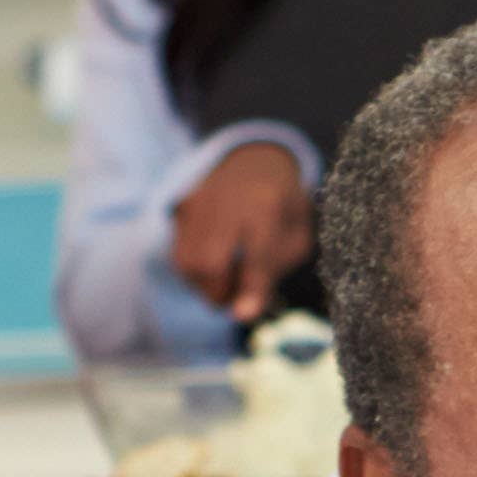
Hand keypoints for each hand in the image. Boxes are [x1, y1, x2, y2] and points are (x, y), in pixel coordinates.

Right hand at [166, 141, 314, 320]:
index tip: (243, 315)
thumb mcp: (297, 236)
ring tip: (227, 280)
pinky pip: (179, 255)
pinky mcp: (180, 207)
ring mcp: (198, 201)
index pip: (258, 253)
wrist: (253, 162)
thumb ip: (274, 272)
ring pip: (188, 263)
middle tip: (236, 299)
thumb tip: (243, 313)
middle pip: (209, 261)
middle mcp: (228, 198)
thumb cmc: (282, 208)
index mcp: (269, 202)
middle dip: (221, 292)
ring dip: (205, 286)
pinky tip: (213, 264)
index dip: (251, 287)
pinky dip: (195, 272)